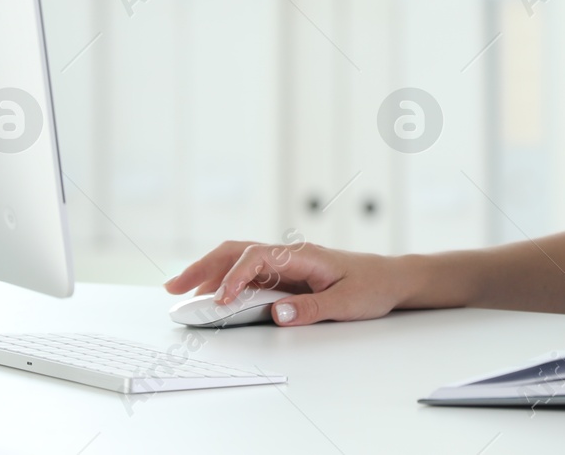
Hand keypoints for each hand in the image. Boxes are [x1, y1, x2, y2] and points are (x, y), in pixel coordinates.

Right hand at [163, 240, 408, 326]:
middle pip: (238, 251)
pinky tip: (211, 295)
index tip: (219, 300)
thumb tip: (275, 313)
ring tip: (181, 292)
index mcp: (303, 256)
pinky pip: (249, 273)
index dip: (234, 277)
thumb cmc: (372, 286)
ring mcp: (286, 263)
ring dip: (209, 272)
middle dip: (203, 267)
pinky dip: (225, 280)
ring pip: (239, 259)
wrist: (391, 278)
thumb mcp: (347, 303)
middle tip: (173, 287)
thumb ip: (311, 310)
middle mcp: (290, 255)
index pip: (257, 257)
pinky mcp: (286, 275)